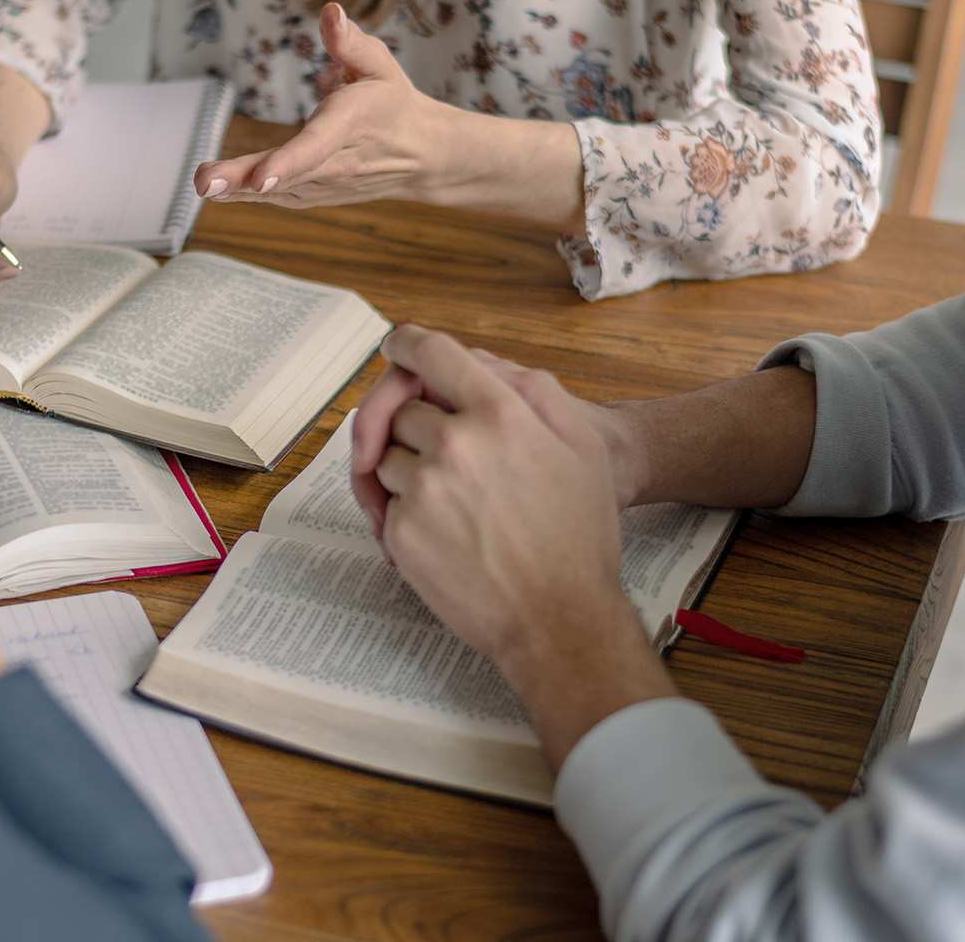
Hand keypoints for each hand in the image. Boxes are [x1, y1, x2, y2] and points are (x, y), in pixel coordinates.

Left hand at [192, 3, 458, 208]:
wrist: (419, 155)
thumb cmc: (392, 102)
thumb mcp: (381, 64)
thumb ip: (351, 42)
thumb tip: (331, 12)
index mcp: (352, 123)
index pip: (317, 145)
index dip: (287, 162)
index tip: (260, 178)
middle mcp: (337, 161)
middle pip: (286, 173)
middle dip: (243, 179)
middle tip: (204, 181)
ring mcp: (324, 184)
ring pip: (276, 190)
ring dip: (236, 190)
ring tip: (202, 185)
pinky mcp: (312, 193)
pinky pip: (276, 197)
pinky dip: (245, 196)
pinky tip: (217, 191)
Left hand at [351, 326, 625, 662]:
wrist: (560, 620)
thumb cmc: (577, 538)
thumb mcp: (582, 448)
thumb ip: (536, 394)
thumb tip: (488, 370)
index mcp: (501, 414)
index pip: (431, 352)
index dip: (407, 344)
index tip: (397, 347)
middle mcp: (456, 444)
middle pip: (401, 411)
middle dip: (418, 430)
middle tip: (448, 462)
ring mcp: (423, 490)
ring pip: (384, 458)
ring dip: (406, 473)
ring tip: (452, 506)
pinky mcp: (402, 533)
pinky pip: (382, 504)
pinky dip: (401, 514)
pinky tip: (440, 534)